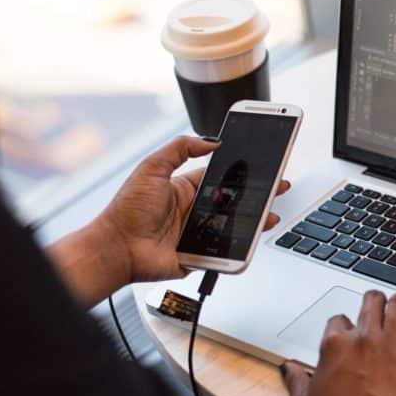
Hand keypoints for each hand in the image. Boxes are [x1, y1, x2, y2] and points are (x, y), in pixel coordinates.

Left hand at [99, 136, 289, 284]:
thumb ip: (179, 148)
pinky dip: (240, 246)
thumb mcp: (151, 167)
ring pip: (235, 226)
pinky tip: (254, 237)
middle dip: (257, 194)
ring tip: (271, 213)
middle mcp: (194, 210)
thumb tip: (210, 140)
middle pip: (234, 201)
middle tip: (278, 186)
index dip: (241, 171)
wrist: (116, 248)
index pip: (221, 177)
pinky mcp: (199, 255)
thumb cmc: (126, 210)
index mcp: (185, 188)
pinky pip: (225, 251)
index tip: (261, 164)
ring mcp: (198, 234)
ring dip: (255, 220)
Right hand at [282, 291, 395, 395]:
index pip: (339, 319)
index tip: (348, 337)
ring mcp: (390, 347)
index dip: (344, 328)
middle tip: (376, 310)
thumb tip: (289, 368)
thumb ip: (296, 380)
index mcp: (334, 344)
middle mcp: (363, 339)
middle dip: (373, 303)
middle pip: (372, 301)